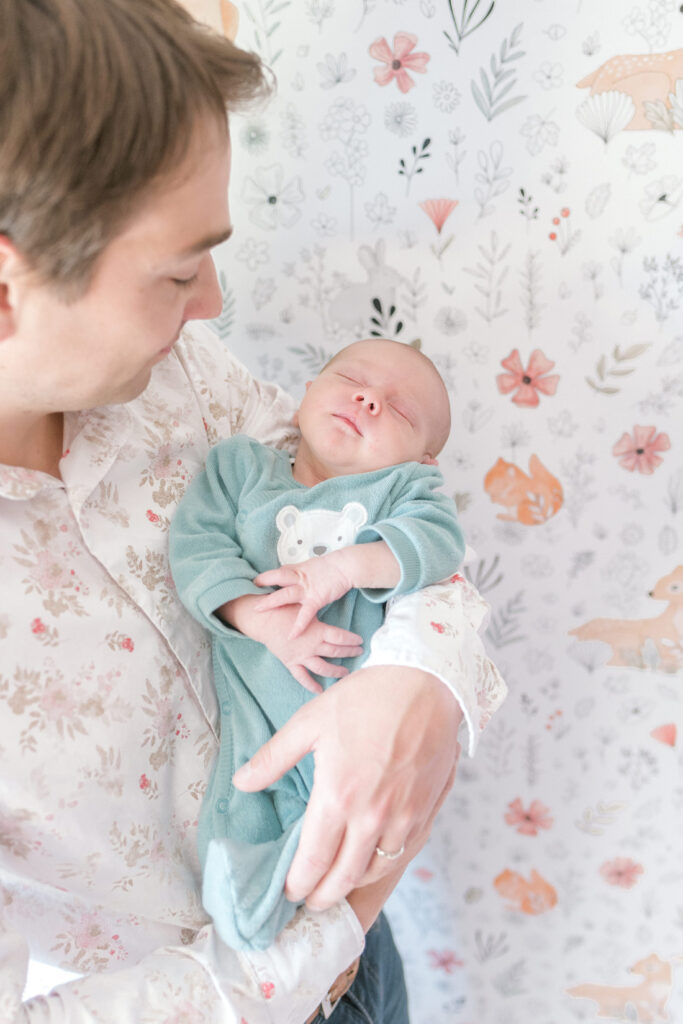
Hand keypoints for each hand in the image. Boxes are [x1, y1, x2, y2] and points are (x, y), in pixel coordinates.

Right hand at [218, 596, 362, 693]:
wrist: (264, 620)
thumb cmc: (285, 610)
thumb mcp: (305, 608)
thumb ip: (318, 614)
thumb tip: (330, 609)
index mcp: (317, 631)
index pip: (340, 637)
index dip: (352, 640)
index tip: (360, 641)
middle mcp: (312, 646)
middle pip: (335, 652)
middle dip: (349, 652)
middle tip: (359, 653)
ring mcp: (302, 656)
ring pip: (323, 667)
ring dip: (336, 671)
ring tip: (346, 673)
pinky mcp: (292, 663)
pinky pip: (302, 677)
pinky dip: (311, 685)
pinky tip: (320, 690)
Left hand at [232, 665, 461, 907]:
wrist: (425, 684)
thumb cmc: (366, 699)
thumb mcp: (310, 722)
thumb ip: (274, 757)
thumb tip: (241, 782)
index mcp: (338, 796)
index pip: (313, 862)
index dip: (297, 884)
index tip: (287, 891)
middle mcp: (372, 816)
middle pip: (343, 879)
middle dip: (322, 896)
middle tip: (309, 899)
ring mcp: (403, 817)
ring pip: (374, 871)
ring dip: (352, 883)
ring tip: (336, 883)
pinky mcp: (426, 811)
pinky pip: (404, 854)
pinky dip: (383, 864)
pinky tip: (371, 860)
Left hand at [253, 552, 353, 636]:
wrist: (346, 567)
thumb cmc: (330, 568)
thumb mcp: (311, 566)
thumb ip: (298, 572)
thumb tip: (287, 573)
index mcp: (298, 570)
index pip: (278, 573)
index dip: (265, 577)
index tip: (253, 583)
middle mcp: (300, 578)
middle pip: (277, 579)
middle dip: (262, 585)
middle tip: (248, 591)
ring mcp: (307, 589)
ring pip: (285, 594)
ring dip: (271, 601)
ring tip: (258, 609)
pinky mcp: (317, 599)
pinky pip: (305, 614)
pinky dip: (298, 625)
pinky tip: (291, 635)